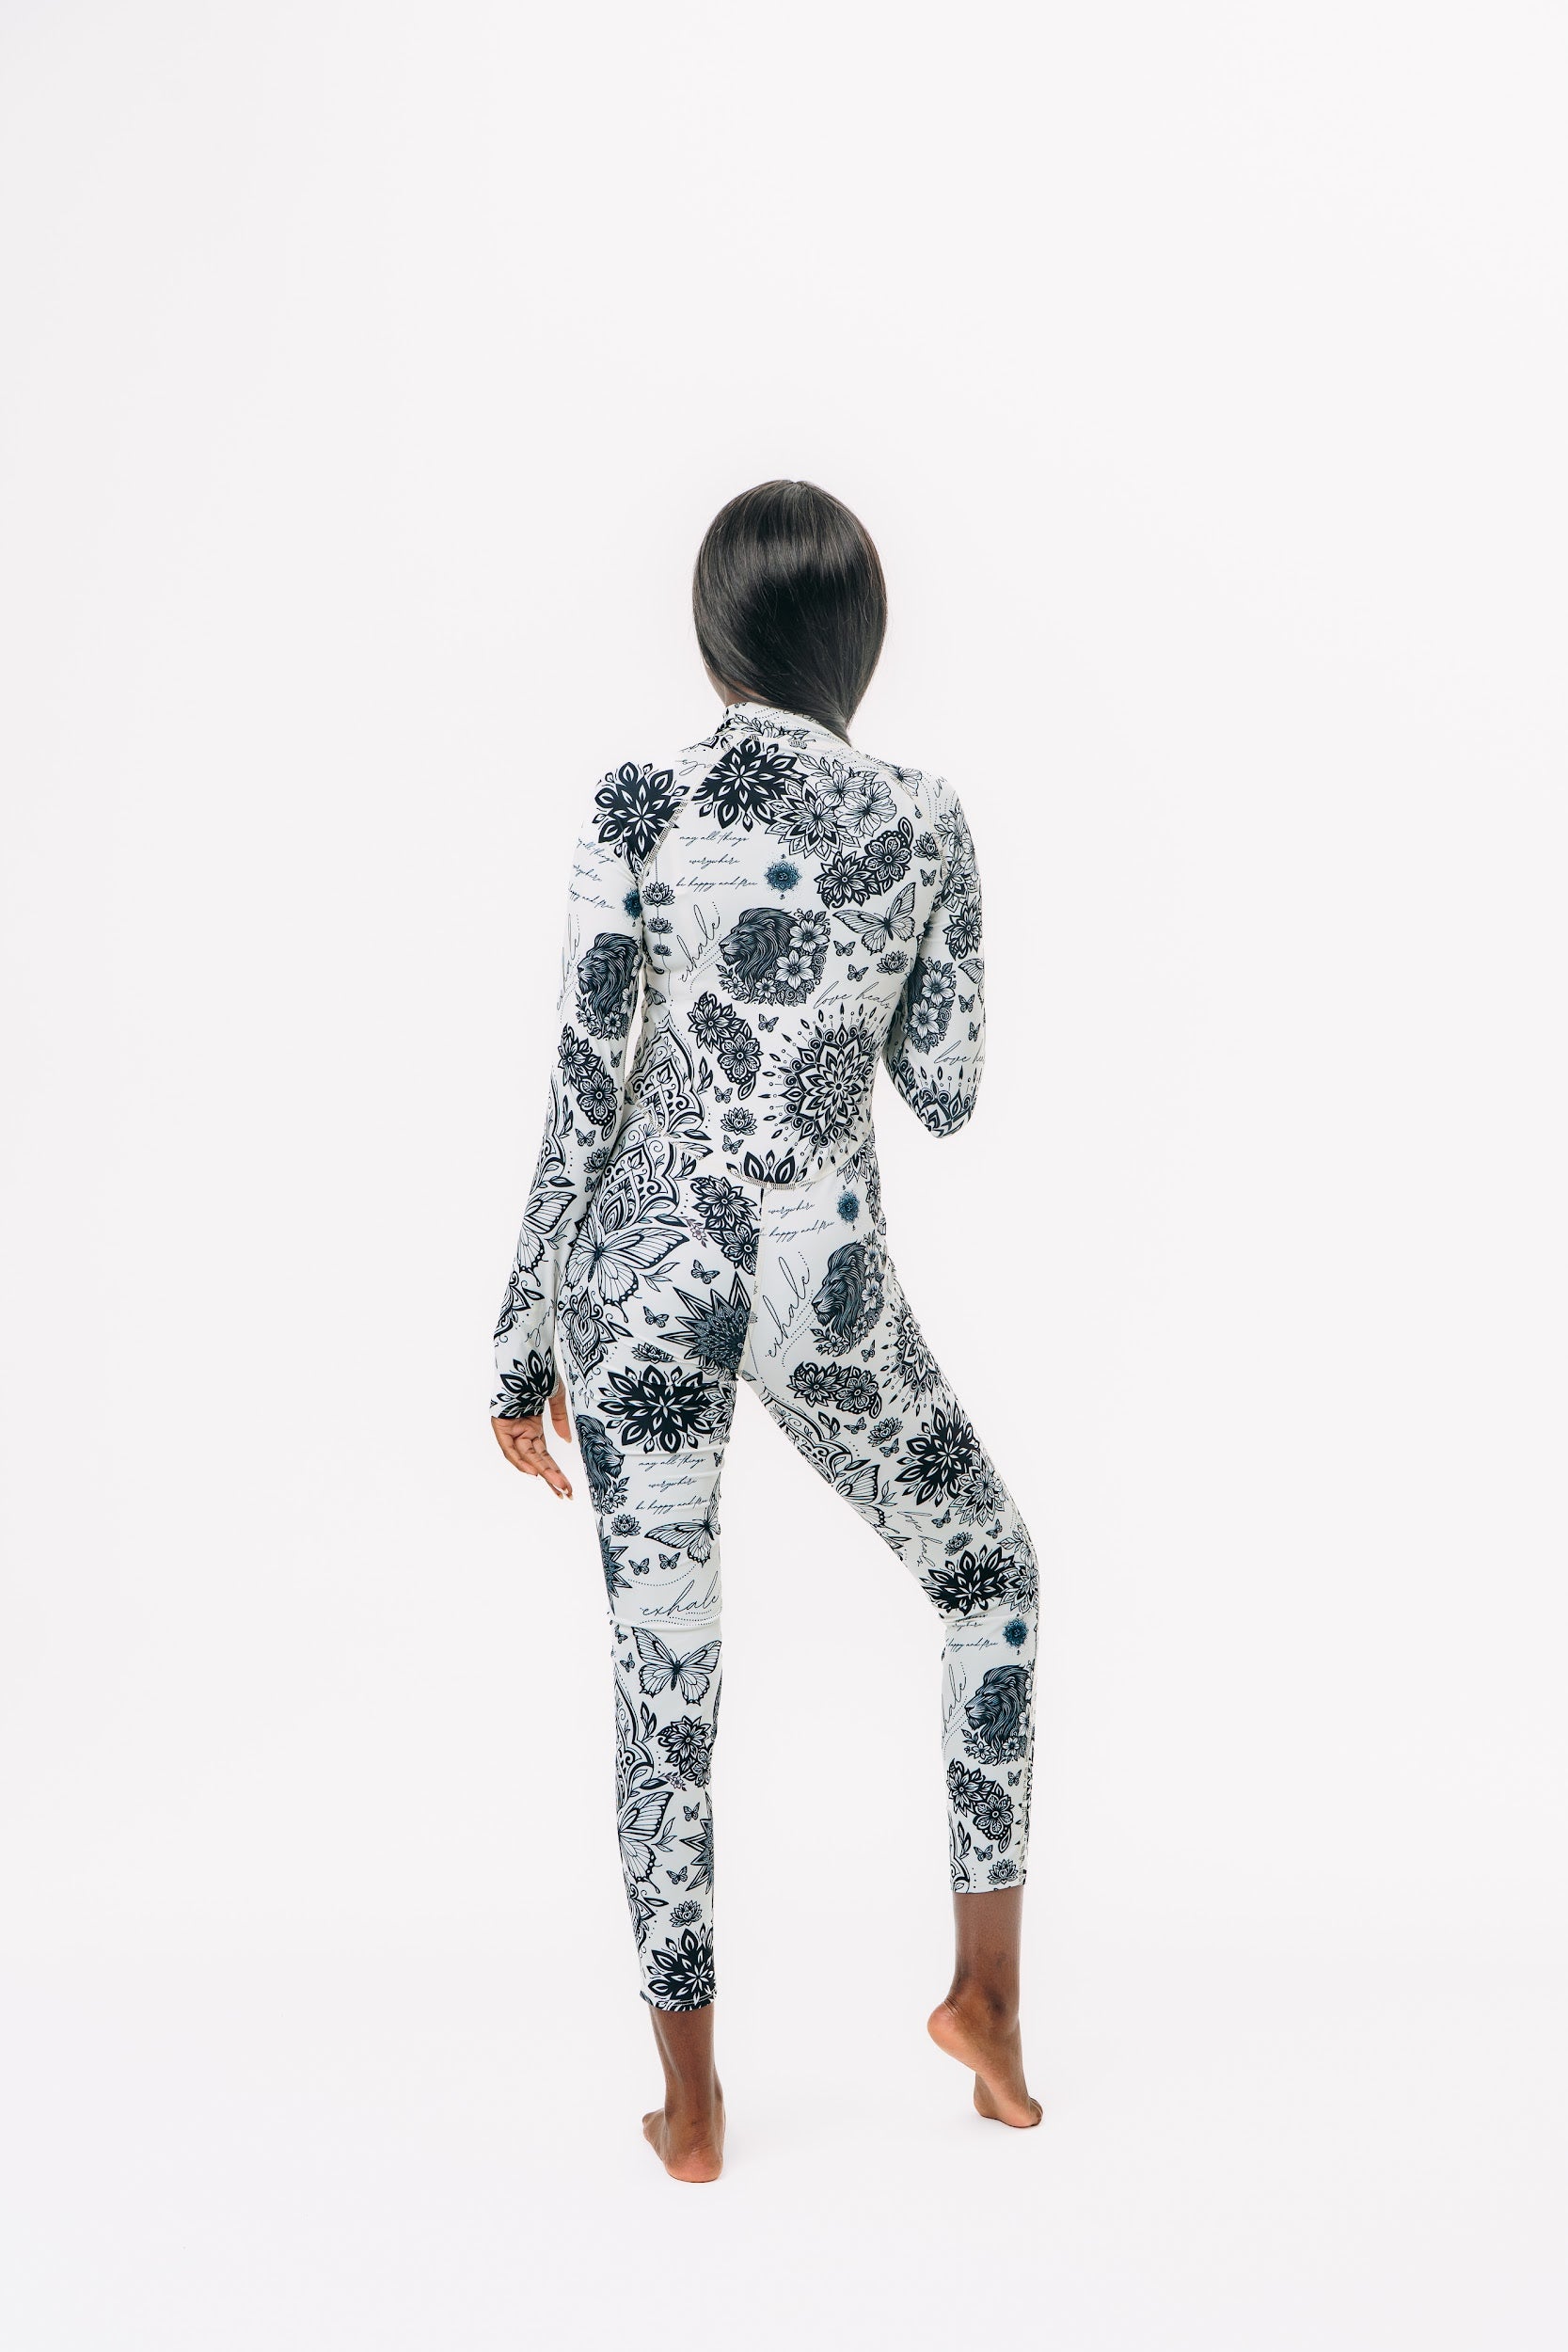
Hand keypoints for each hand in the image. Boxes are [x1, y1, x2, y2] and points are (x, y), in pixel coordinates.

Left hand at [491, 1379, 573, 1498]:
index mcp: (532, 1427)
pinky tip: (533, 1473)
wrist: (526, 1355)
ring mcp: (510, 1429)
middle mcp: (521, 1431)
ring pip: (526, 1457)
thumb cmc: (540, 1371)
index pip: (544, 1455)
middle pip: (537, 1460)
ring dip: (542, 1472)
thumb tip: (566, 1442)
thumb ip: (560, 1421)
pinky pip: (509, 1448)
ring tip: (557, 1486)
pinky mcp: (500, 1425)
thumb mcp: (555, 1398)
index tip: (567, 1486)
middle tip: (566, 1494)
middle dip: (552, 1477)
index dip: (555, 1471)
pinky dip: (520, 1461)